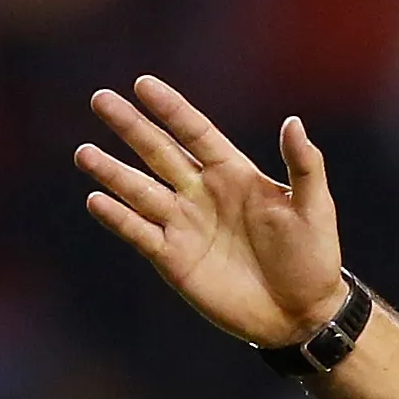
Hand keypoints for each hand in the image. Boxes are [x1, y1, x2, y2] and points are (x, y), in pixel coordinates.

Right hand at [74, 75, 347, 347]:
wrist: (302, 314)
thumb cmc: (313, 258)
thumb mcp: (314, 208)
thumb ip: (304, 166)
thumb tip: (293, 122)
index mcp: (233, 174)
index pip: (195, 133)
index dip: (171, 110)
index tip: (143, 84)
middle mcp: (202, 193)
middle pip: (159, 152)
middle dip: (131, 127)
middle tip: (100, 100)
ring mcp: (185, 225)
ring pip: (140, 190)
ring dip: (112, 172)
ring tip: (85, 153)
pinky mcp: (174, 258)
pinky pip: (139, 232)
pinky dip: (118, 217)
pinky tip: (97, 200)